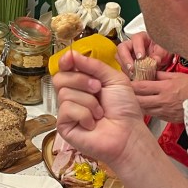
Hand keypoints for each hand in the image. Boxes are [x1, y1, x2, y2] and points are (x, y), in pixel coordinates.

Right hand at [53, 49, 150, 168]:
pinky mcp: (64, 125)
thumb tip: (70, 54)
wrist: (128, 133)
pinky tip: (93, 124)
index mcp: (83, 83)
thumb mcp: (114, 79)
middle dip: (81, 80)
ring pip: (64, 94)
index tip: (70, 60)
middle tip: (98, 89)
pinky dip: (84, 115)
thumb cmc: (124, 108)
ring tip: (100, 112)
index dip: (65, 62)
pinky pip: (66, 109)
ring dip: (88, 101)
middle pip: (60, 78)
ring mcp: (66, 111)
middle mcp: (72, 96)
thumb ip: (93, 65)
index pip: (65, 68)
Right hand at [116, 30, 171, 77]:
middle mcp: (132, 45)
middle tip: (132, 68)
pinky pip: (123, 67)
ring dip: (125, 66)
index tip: (141, 57)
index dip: (137, 48)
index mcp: (142, 38)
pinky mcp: (126, 63)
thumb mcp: (163, 51)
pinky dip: (127, 72)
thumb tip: (155, 60)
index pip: (136, 39)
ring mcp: (128, 54)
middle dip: (125, 58)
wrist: (161, 60)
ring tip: (132, 74)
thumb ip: (159, 55)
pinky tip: (133, 76)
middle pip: (122, 48)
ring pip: (119, 57)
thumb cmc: (161, 51)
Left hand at [132, 70, 187, 122]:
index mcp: (165, 88)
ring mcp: (165, 111)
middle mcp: (163, 100)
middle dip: (131, 97)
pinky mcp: (168, 118)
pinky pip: (153, 115)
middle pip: (140, 100)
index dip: (132, 85)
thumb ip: (162, 75)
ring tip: (133, 101)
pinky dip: (148, 111)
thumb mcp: (178, 76)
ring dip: (138, 105)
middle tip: (126, 94)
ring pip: (145, 109)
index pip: (142, 86)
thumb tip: (149, 72)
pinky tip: (147, 107)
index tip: (127, 83)